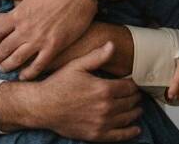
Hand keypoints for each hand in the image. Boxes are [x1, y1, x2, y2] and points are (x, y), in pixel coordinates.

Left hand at [0, 0, 96, 78]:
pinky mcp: (54, 47)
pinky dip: (29, 73)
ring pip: (18, 58)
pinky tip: (23, 76)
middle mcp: (26, 29)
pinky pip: (38, 65)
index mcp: (18, 14)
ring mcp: (39, 40)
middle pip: (5, 47)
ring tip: (3, 69)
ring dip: (8, 65)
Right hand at [0, 43, 141, 141]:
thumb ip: (97, 56)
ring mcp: (102, 123)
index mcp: (103, 89)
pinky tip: (135, 129)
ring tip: (136, 108)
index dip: (133, 84)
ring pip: (128, 118)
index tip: (132, 83)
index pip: (129, 87)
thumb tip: (112, 45)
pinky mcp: (97, 135)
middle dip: (135, 97)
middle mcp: (106, 107)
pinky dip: (131, 132)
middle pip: (131, 102)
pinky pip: (121, 136)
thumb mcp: (76, 65)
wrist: (43, 106)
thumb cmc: (58, 84)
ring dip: (135, 112)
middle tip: (135, 95)